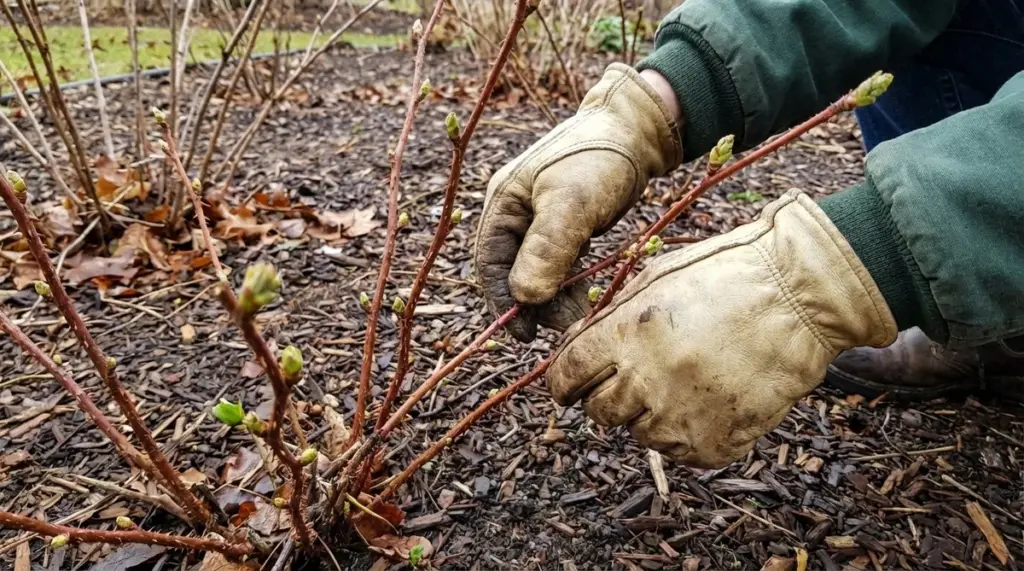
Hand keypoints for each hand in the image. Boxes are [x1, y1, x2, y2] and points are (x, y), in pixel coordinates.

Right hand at [474, 64, 682, 340]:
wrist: (638, 130)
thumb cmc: (601, 159)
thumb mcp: (572, 203)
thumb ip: (546, 249)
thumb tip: (525, 299)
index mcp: (503, 201)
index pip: (490, 262)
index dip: (502, 301)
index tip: (523, 334)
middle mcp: (515, 211)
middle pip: (511, 270)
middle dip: (532, 303)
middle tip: (558, 330)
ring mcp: (539, 218)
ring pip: (536, 269)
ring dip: (553, 297)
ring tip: (576, 317)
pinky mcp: (565, 224)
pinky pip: (558, 263)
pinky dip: (567, 283)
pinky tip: (583, 300)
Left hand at [547, 191, 897, 467]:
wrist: (801, 296)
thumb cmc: (725, 276)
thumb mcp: (654, 279)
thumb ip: (609, 319)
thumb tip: (575, 350)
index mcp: (626, 335)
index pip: (566, 377)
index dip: (564, 382)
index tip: (570, 385)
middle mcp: (648, 380)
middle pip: (599, 412)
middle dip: (608, 396)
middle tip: (636, 378)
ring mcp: (683, 417)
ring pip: (640, 435)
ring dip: (651, 415)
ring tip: (686, 381)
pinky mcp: (716, 444)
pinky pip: (682, 451)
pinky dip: (689, 431)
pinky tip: (712, 398)